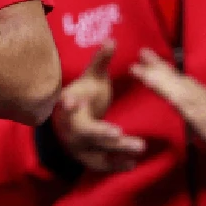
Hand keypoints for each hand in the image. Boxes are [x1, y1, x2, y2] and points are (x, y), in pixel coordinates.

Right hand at [51, 41, 145, 172]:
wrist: (67, 122)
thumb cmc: (84, 96)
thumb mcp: (91, 78)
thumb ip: (101, 61)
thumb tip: (112, 39)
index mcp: (67, 105)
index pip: (65, 104)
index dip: (68, 103)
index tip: (71, 101)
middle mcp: (69, 127)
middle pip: (84, 132)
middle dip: (102, 133)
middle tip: (120, 134)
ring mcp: (76, 145)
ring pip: (95, 151)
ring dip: (116, 151)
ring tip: (140, 147)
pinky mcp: (86, 158)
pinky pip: (100, 165)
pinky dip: (115, 165)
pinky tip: (133, 164)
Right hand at [130, 48, 205, 155]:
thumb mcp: (189, 106)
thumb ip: (168, 88)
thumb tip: (145, 70)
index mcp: (184, 88)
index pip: (161, 74)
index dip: (147, 70)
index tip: (131, 64)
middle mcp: (190, 89)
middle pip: (170, 74)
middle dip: (156, 64)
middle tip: (142, 53)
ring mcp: (198, 99)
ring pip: (176, 80)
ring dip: (163, 72)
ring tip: (154, 66)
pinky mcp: (202, 109)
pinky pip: (181, 90)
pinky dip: (173, 85)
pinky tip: (174, 89)